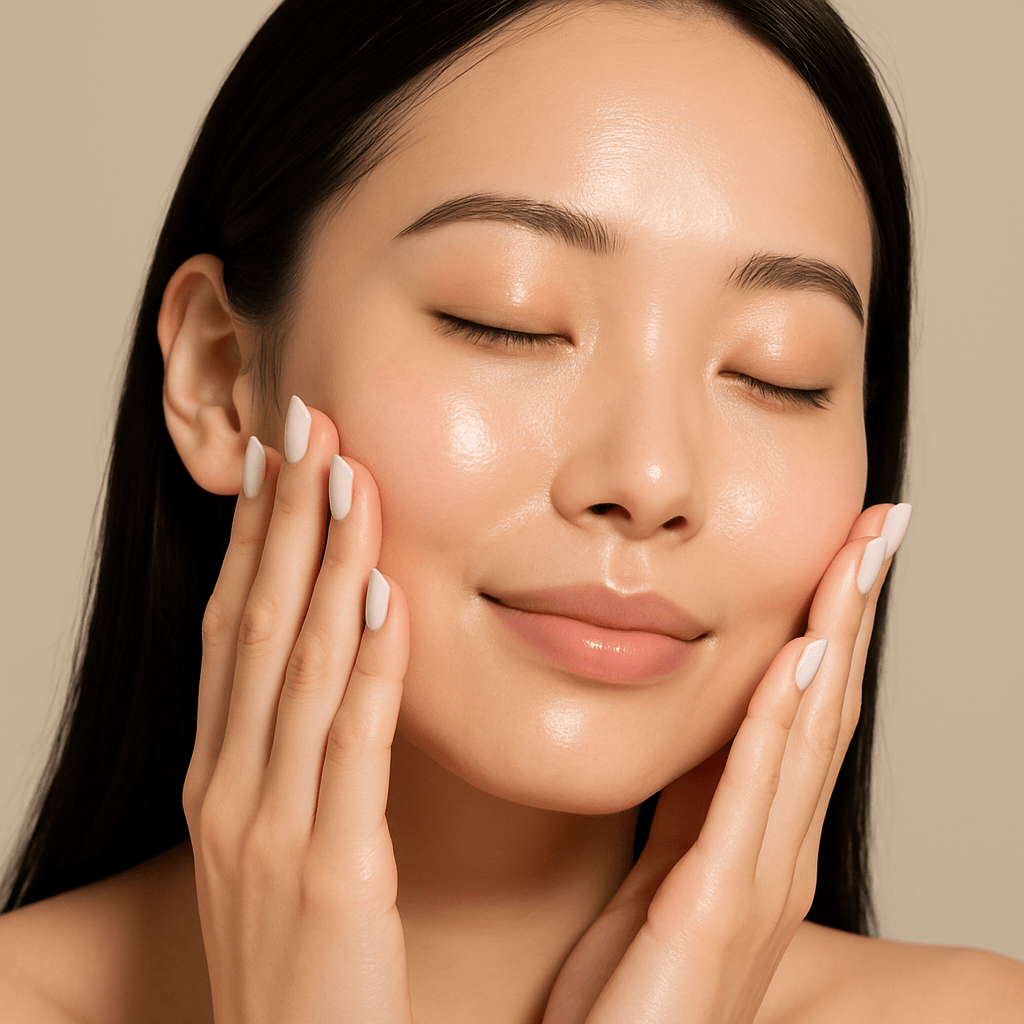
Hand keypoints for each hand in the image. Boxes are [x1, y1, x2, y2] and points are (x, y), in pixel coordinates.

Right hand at [182, 397, 413, 1023]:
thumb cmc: (299, 961)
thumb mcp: (276, 846)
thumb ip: (298, 759)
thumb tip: (338, 666)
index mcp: (218, 781)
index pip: (235, 632)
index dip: (253, 539)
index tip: (279, 460)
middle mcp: (230, 791)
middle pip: (257, 625)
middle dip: (281, 520)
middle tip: (307, 425)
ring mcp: (271, 831)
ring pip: (298, 668)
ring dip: (324, 565)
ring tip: (348, 476)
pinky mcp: (333, 875)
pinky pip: (352, 748)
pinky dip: (368, 666)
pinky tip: (386, 596)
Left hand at [543, 503, 909, 1023]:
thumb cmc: (634, 985)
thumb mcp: (665, 870)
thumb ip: (693, 803)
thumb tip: (705, 727)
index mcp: (759, 839)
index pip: (805, 710)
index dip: (833, 624)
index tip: (849, 549)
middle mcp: (776, 854)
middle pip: (824, 706)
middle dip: (853, 609)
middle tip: (881, 526)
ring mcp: (755, 882)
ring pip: (806, 737)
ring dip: (834, 640)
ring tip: (857, 560)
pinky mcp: (714, 909)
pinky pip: (750, 800)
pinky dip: (778, 726)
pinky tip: (800, 663)